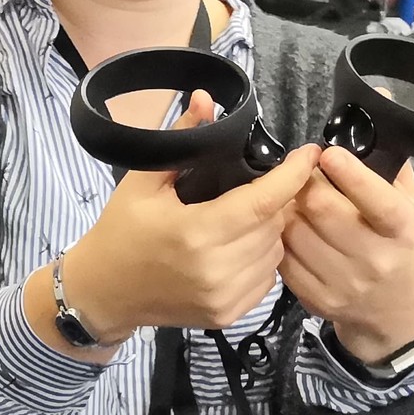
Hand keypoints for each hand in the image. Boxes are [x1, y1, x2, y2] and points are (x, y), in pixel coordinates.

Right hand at [60, 93, 319, 340]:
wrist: (104, 294)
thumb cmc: (121, 231)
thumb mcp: (143, 181)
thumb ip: (182, 138)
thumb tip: (206, 98)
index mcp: (196, 233)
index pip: (262, 203)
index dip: (291, 176)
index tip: (309, 153)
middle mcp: (215, 270)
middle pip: (274, 226)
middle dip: (275, 201)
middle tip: (258, 186)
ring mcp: (224, 298)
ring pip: (275, 252)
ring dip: (270, 230)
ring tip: (246, 216)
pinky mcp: (228, 315)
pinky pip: (267, 278)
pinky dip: (263, 257)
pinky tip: (239, 245)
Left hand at [281, 146, 413, 362]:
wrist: (396, 313)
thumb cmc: (400, 244)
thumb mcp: (409, 203)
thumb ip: (390, 157)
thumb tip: (378, 96)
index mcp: (402, 229)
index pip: (375, 198)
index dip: (348, 173)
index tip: (327, 153)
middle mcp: (375, 259)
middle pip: (321, 209)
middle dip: (305, 183)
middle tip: (303, 174)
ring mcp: (345, 283)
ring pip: (295, 232)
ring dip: (287, 209)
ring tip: (295, 201)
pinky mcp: (319, 300)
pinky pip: (285, 259)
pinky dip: (281, 239)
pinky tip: (290, 230)